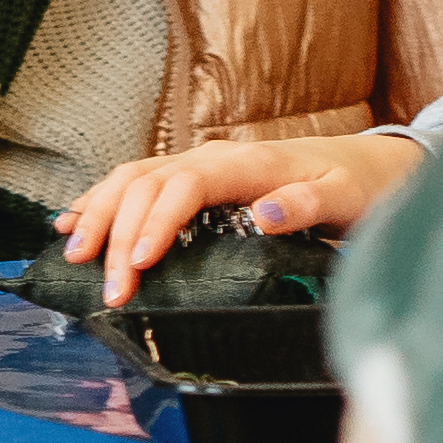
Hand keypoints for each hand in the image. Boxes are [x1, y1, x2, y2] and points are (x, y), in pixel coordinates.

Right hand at [55, 132, 433, 300]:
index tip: (141, 262)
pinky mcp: (193, 176)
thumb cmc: (355, 186)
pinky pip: (136, 182)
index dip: (156, 221)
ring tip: (74, 253)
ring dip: (98, 213)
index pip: (184, 185)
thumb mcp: (342, 200)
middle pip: (145, 184)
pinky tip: (75, 221)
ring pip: (131, 178)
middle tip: (108, 285)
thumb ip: (303, 206)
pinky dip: (102, 200)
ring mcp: (199, 164)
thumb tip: (262, 215)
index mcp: (245, 165)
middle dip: (117, 232)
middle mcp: (213, 158)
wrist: (368, 165)